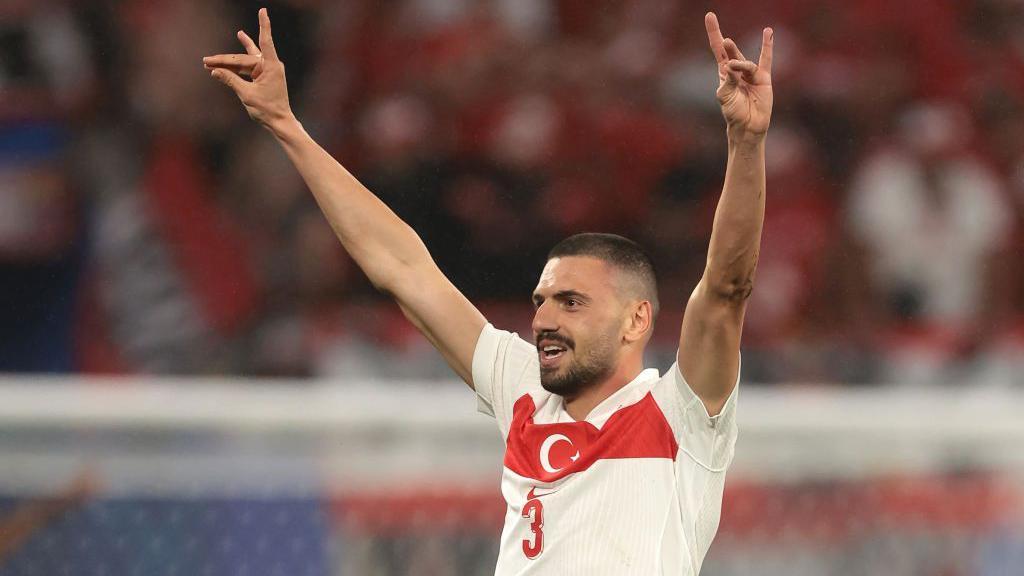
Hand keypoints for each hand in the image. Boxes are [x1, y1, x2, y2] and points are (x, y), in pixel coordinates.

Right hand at [203, 8, 293, 131]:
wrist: (279, 122)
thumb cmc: (267, 110)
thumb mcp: (246, 95)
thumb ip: (230, 81)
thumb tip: (214, 71)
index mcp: (270, 66)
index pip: (265, 41)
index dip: (263, 25)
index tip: (263, 10)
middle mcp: (269, 65)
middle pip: (243, 58)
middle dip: (224, 60)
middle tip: (206, 61)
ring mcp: (266, 70)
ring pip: (243, 62)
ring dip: (227, 63)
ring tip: (209, 60)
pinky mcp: (263, 76)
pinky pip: (246, 68)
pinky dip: (235, 69)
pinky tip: (224, 64)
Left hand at [705, 12, 772, 137]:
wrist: (747, 126)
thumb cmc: (733, 112)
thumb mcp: (725, 97)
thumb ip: (728, 81)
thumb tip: (731, 65)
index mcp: (724, 73)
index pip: (717, 49)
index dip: (714, 33)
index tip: (709, 16)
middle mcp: (737, 70)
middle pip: (729, 51)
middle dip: (725, 43)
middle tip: (724, 41)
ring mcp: (750, 73)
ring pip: (744, 62)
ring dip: (740, 64)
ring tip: (733, 67)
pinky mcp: (763, 78)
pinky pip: (766, 60)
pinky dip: (767, 46)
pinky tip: (768, 32)